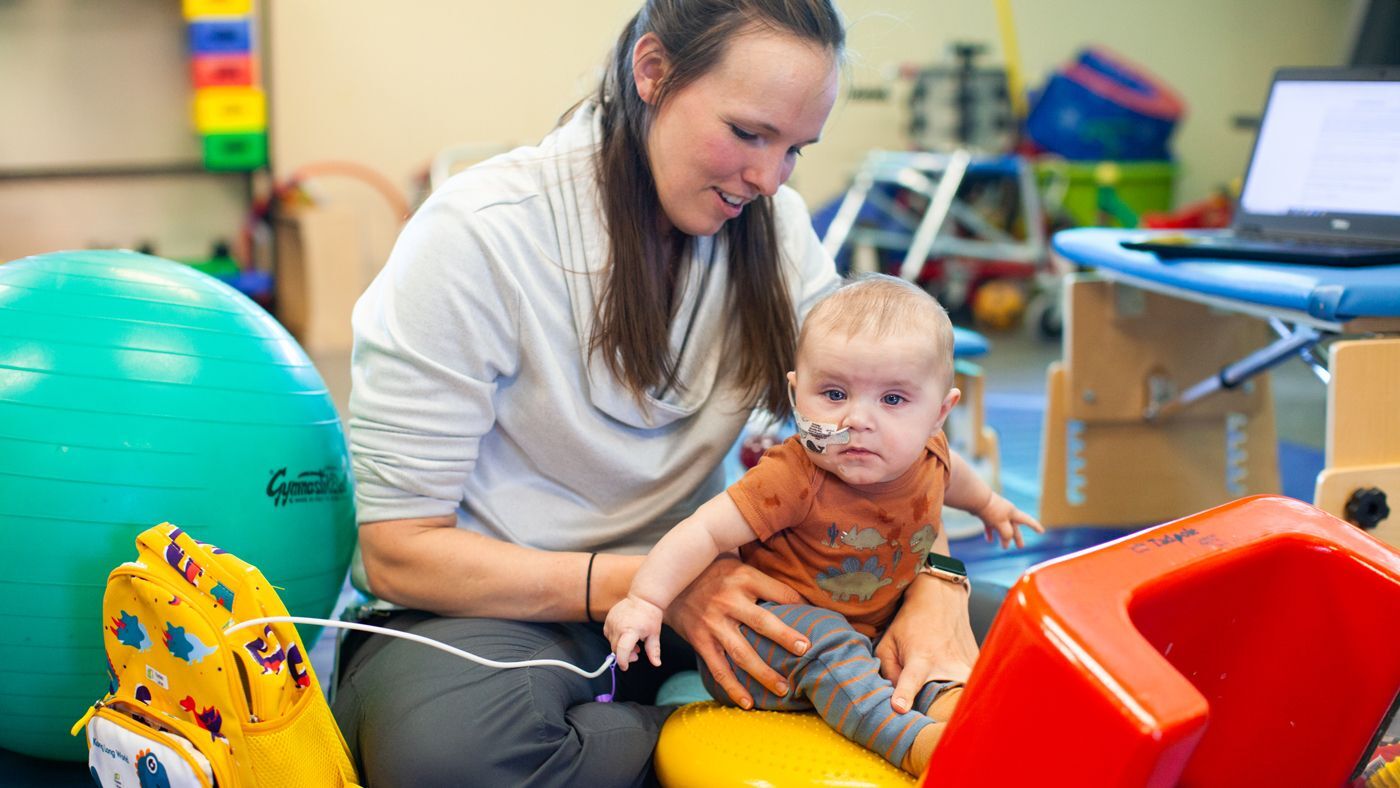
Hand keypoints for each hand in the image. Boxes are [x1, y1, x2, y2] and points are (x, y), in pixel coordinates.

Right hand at [604, 595, 663, 669]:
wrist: (643, 599)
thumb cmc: (650, 616)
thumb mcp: (654, 635)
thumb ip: (653, 651)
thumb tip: (656, 663)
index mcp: (631, 630)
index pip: (622, 650)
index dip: (623, 661)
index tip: (626, 667)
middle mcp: (618, 626)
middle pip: (616, 649)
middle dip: (624, 655)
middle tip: (637, 653)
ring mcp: (611, 621)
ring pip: (611, 642)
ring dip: (620, 646)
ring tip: (633, 642)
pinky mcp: (608, 619)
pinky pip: (608, 634)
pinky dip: (615, 638)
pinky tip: (625, 634)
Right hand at [664, 555, 805, 708]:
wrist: (663, 582)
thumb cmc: (706, 568)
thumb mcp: (732, 557)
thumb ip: (758, 564)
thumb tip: (794, 569)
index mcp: (743, 577)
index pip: (779, 592)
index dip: (801, 603)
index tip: (818, 617)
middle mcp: (729, 600)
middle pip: (763, 622)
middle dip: (786, 638)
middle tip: (806, 651)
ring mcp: (713, 623)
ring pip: (742, 653)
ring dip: (764, 673)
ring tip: (783, 689)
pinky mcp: (699, 640)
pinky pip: (718, 668)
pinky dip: (733, 687)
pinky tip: (748, 703)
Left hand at [876, 572, 978, 712]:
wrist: (942, 599)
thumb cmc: (910, 623)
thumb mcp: (888, 642)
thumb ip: (888, 671)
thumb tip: (898, 698)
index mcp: (920, 658)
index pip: (911, 680)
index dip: (904, 695)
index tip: (900, 708)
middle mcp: (946, 664)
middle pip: (943, 698)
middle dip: (935, 711)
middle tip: (927, 716)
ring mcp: (966, 666)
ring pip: (961, 696)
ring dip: (952, 704)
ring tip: (944, 703)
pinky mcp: (978, 666)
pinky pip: (970, 688)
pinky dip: (963, 692)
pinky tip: (955, 688)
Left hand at [976, 493, 1043, 548]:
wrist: (976, 499)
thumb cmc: (991, 510)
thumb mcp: (1002, 524)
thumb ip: (1007, 534)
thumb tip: (1007, 540)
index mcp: (1013, 513)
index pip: (1028, 520)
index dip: (1035, 527)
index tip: (1041, 532)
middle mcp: (1006, 513)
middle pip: (1014, 527)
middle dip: (1017, 538)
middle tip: (1020, 547)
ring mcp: (996, 513)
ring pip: (1002, 528)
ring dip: (1003, 538)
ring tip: (1004, 547)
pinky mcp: (987, 514)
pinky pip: (991, 525)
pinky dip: (991, 533)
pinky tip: (989, 540)